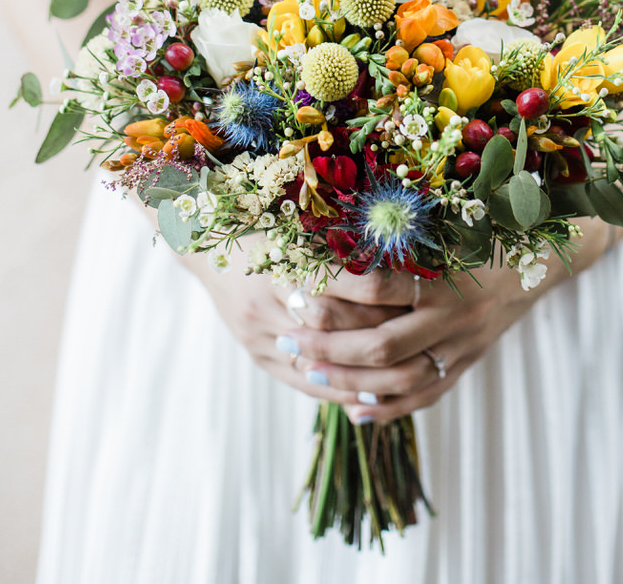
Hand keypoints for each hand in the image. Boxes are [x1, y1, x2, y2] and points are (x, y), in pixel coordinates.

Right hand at [196, 248, 409, 403]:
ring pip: (319, 361)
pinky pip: (302, 382)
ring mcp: (256, 333)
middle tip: (417, 333)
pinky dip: (337, 389)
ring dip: (360, 369)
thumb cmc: (261, 228)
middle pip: (330, 324)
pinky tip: (369, 394)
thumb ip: (338, 245)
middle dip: (375, 331)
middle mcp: (264, 301)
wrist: (205, 248)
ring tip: (402, 369)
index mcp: (277, 261)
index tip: (414, 291)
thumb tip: (396, 259)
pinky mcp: (256, 354)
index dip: (379, 292)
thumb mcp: (296, 228)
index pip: (339, 283)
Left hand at [279, 218, 611, 422]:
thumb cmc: (484, 229)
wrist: (542, 259)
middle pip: (383, 344)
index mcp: (446, 273)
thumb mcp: (446, 223)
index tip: (298, 292)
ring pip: (400, 379)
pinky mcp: (467, 366)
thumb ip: (398, 236)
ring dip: (351, 381)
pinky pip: (425, 398)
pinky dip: (388, 409)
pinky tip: (354, 411)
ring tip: (310, 374)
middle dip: (330, 346)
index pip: (380, 290)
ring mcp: (463, 347)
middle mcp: (456, 315)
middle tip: (290, 341)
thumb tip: (334, 235)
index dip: (335, 294)